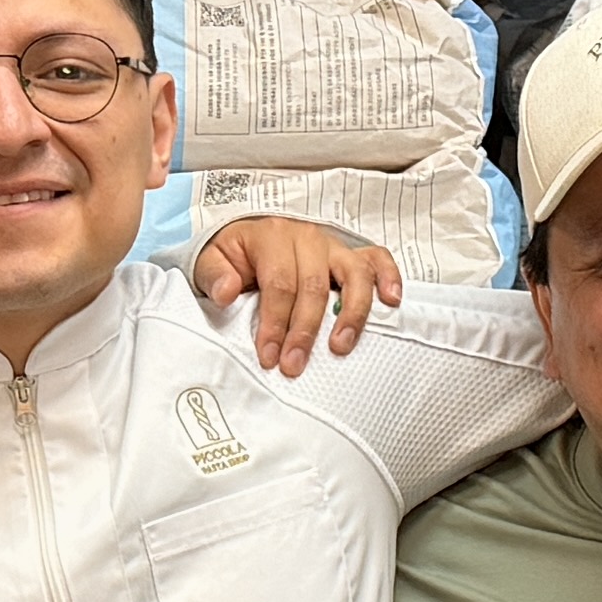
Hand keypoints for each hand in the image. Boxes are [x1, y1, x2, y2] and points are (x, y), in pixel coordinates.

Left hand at [195, 213, 402, 373]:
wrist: (247, 237)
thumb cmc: (233, 255)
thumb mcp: (211, 260)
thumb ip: (215, 275)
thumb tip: (227, 292)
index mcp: (271, 237)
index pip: (278, 284)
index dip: (274, 323)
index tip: (269, 356)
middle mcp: (306, 238)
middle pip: (313, 286)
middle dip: (304, 330)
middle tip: (295, 365)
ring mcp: (332, 246)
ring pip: (352, 275)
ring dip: (351, 314)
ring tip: (340, 347)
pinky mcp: (350, 253)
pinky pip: (377, 259)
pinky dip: (389, 278)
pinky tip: (391, 302)